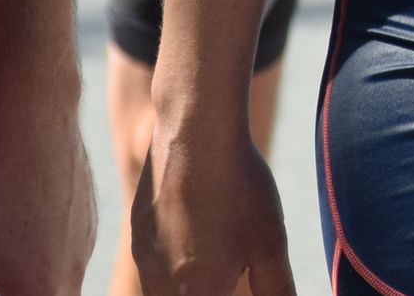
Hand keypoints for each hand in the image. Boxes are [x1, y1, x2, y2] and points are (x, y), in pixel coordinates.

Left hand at [0, 105, 94, 294]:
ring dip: (25, 261)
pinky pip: (61, 236)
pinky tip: (14, 205)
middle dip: (8, 286)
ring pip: (53, 266)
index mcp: (45, 289)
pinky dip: (39, 231)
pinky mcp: (87, 210)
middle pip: (40, 293)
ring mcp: (86, 238)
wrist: (31, 120)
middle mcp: (75, 268)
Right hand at [134, 118, 294, 295]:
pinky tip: (197, 228)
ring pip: (162, 290)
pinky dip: (173, 259)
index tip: (235, 280)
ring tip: (216, 247)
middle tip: (230, 269)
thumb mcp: (271, 246)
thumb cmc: (239, 190)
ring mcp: (144, 257)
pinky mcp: (136, 231)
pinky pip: (152, 262)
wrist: (197, 133)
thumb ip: (277, 290)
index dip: (227, 292)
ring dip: (189, 281)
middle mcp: (160, 284)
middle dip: (209, 290)